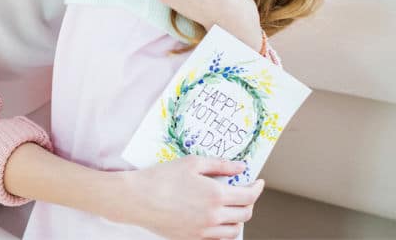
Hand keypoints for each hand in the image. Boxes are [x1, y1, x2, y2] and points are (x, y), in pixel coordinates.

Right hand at [113, 157, 263, 238]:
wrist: (138, 199)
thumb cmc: (162, 178)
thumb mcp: (193, 163)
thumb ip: (221, 165)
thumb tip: (241, 167)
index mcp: (215, 195)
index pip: (249, 196)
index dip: (257, 188)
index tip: (257, 182)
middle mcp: (213, 217)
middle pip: (245, 214)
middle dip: (250, 202)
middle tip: (245, 193)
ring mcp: (203, 231)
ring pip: (234, 231)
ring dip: (238, 219)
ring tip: (231, 207)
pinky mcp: (192, 239)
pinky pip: (217, 239)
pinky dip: (223, 230)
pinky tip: (216, 219)